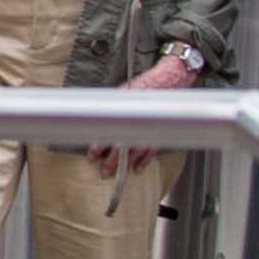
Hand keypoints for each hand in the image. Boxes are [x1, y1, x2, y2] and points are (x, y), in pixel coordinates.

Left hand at [100, 45, 202, 173]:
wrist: (165, 84)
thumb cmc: (142, 88)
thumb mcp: (121, 95)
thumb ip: (111, 108)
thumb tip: (95, 117)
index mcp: (126, 116)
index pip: (109, 135)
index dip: (99, 146)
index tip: (92, 154)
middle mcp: (137, 126)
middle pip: (122, 150)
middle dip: (111, 162)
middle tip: (104, 172)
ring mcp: (149, 132)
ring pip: (135, 154)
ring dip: (126, 165)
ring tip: (117, 174)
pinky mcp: (158, 134)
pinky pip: (151, 151)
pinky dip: (144, 161)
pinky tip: (137, 168)